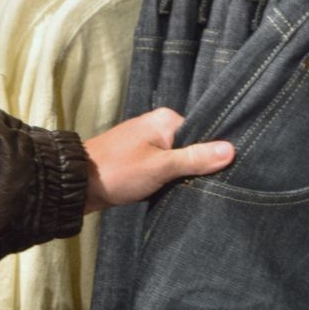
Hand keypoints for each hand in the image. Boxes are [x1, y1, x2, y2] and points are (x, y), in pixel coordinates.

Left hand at [82, 108, 233, 213]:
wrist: (77, 184)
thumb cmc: (119, 171)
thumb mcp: (162, 166)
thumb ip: (196, 158)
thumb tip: (231, 150)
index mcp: (166, 119)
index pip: (204, 134)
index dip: (213, 154)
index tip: (224, 173)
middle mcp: (157, 125)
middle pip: (191, 146)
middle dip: (198, 166)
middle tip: (210, 186)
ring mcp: (147, 142)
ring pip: (178, 159)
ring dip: (182, 175)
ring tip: (193, 190)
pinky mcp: (139, 158)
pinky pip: (164, 166)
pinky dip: (169, 178)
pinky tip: (174, 190)